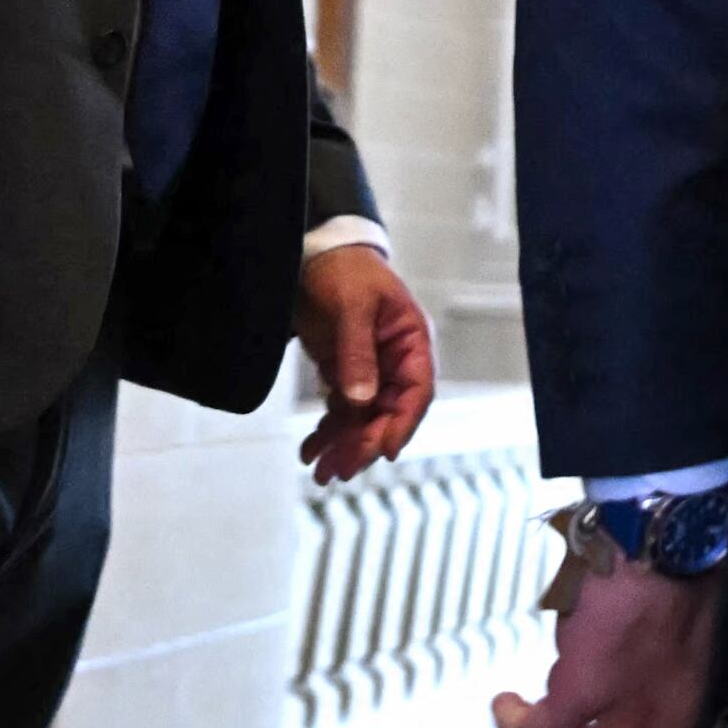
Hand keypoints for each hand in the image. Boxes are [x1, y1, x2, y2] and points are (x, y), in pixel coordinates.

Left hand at [295, 244, 439, 481]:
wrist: (317, 255)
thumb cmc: (345, 271)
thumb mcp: (351, 308)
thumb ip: (356, 353)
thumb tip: (360, 400)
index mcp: (410, 342)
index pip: (416, 391)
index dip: (403, 424)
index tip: (385, 450)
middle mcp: (394, 362)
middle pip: (387, 414)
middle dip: (364, 444)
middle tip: (341, 470)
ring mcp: (369, 371)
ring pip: (362, 420)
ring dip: (343, 446)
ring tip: (319, 472)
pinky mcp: (345, 375)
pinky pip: (341, 413)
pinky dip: (326, 433)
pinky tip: (310, 451)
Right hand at [494, 550, 725, 727]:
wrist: (668, 533)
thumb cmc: (689, 559)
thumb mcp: (705, 625)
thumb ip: (683, 658)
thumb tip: (660, 660)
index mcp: (702, 694)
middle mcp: (670, 710)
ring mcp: (629, 706)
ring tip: (542, 727)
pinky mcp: (586, 686)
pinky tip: (508, 708)